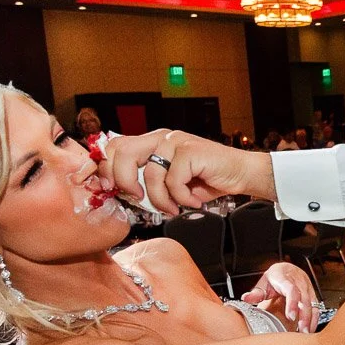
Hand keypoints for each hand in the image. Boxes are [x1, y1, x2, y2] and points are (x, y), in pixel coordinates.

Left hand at [96, 129, 273, 215]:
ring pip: (150, 174)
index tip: (106, 189)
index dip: (104, 168)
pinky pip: (173, 181)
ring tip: (174, 207)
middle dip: (124, 181)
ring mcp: (176, 142)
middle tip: (138, 199)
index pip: (115, 146)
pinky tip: (193, 200)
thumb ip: (146, 181)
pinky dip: (182, 198)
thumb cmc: (206, 180)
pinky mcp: (191, 150)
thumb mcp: (169, 182)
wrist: (240, 174)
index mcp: (152, 142)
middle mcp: (161, 137)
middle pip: (122, 153)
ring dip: (161, 199)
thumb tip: (118, 192)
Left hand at [242, 262, 318, 332]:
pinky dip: (315, 318)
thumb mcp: (263, 283)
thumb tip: (246, 298)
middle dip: (304, 316)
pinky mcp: (312, 294)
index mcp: (286, 278)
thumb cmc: (275, 278)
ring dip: (311, 319)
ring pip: (312, 303)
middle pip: (304, 299)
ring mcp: (307, 288)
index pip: (292, 290)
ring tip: (306, 333)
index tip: (291, 316)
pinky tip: (311, 328)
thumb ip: (256, 292)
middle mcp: (299, 282)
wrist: (287, 270)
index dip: (292, 303)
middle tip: (301, 330)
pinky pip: (317, 306)